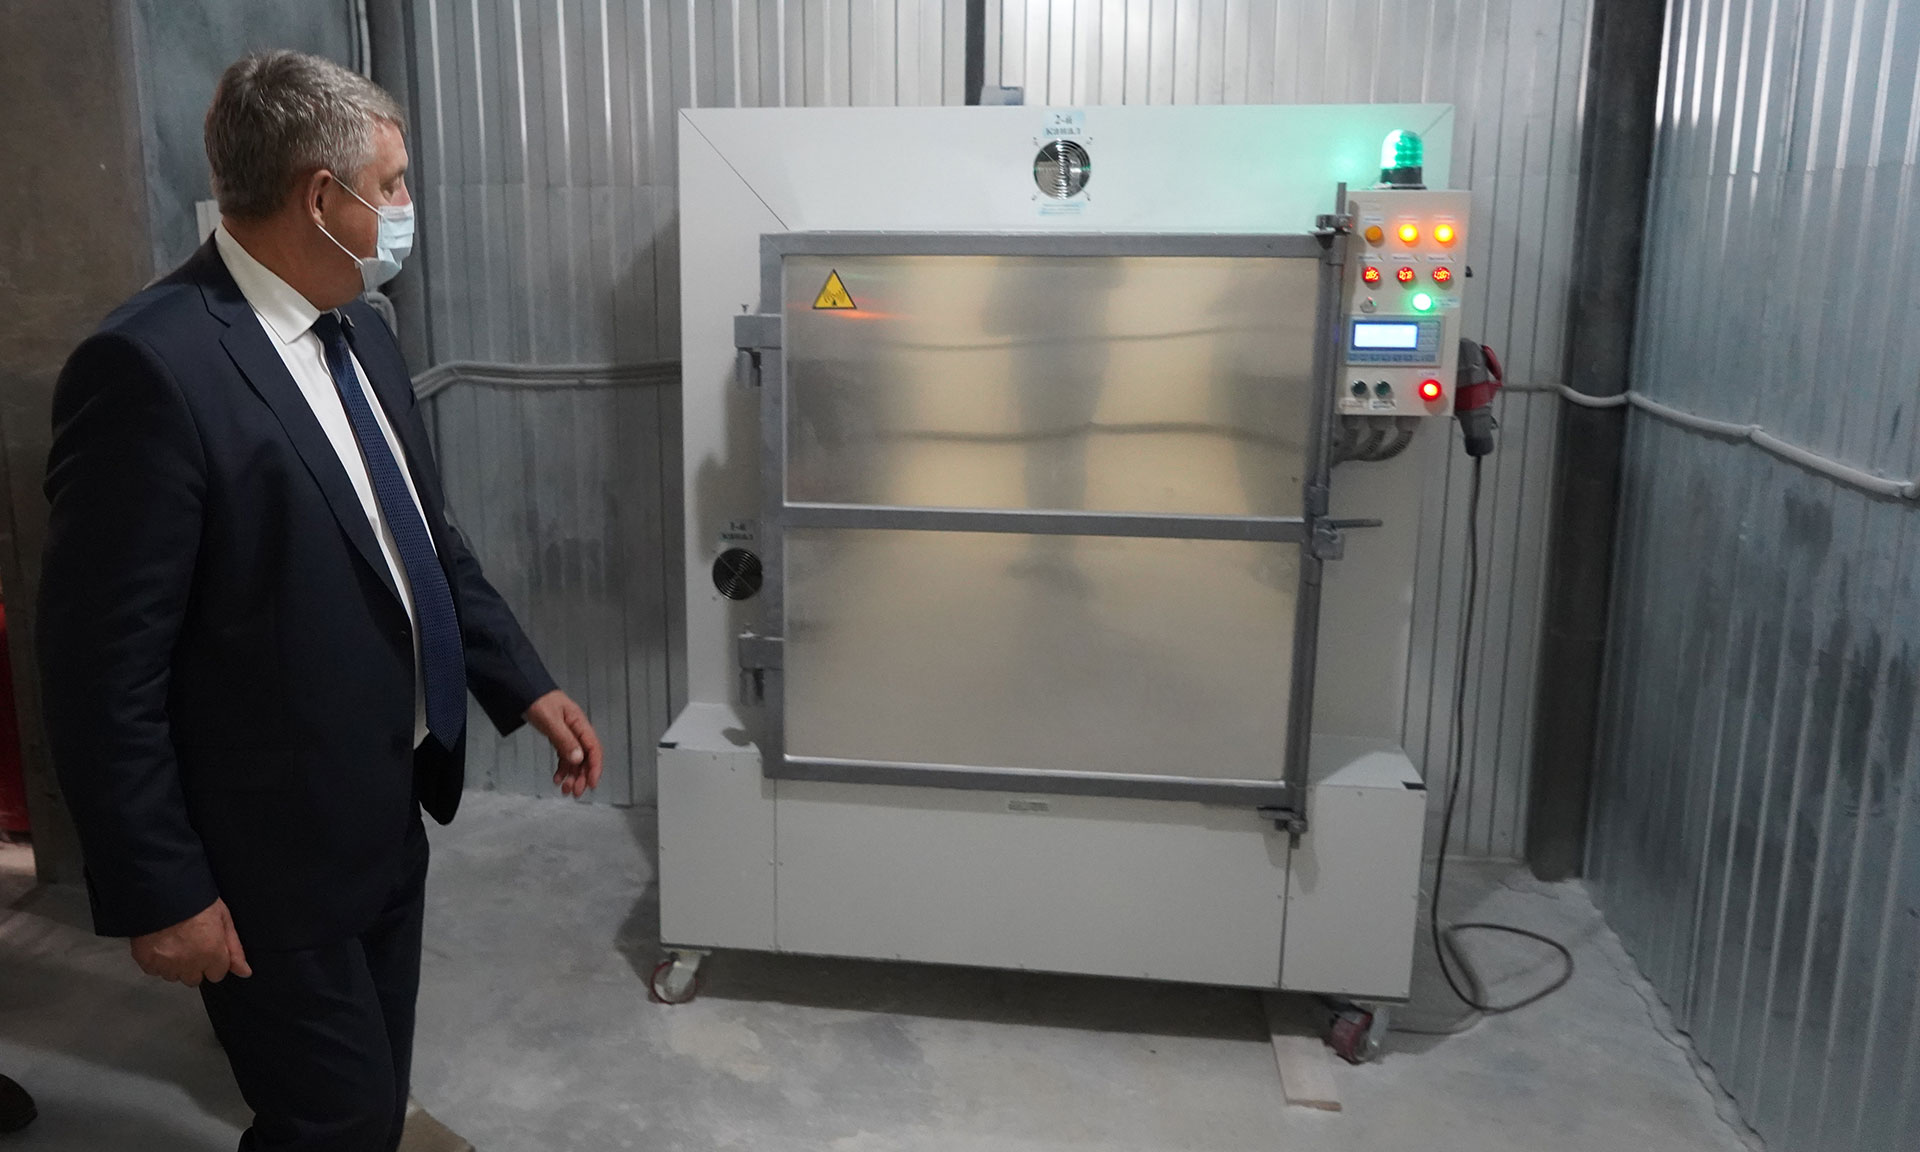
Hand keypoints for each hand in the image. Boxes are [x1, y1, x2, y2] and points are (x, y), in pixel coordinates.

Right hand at [130, 899, 251, 986]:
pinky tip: (160, 943)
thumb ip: (234, 949)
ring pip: (173, 976)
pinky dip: (156, 961)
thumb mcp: (224, 918)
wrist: (160, 890)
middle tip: (191, 944)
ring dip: (175, 965)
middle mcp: (189, 964)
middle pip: (194, 979)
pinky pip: (154, 970)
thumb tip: (245, 972)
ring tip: (175, 942)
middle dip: (195, 966)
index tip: (210, 949)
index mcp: (211, 954)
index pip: (217, 975)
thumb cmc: (196, 900)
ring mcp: (165, 964)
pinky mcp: (145, 961)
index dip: (215, 962)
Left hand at [525, 690, 603, 798]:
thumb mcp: (551, 721)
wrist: (524, 690)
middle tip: (574, 793)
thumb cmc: (538, 701)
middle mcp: (577, 730)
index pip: (593, 749)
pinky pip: (564, 756)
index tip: (591, 784)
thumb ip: (564, 740)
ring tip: (565, 790)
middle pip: (585, 757)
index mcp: (580, 724)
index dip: (595, 767)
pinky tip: (557, 778)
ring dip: (572, 776)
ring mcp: (568, 734)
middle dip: (582, 777)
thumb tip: (578, 759)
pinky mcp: (559, 737)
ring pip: (575, 760)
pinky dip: (562, 769)